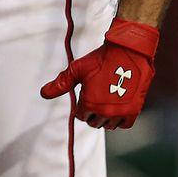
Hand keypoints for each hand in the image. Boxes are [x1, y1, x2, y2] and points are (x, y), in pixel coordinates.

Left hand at [40, 18, 158, 129]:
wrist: (128, 50)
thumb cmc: (102, 58)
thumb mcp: (77, 69)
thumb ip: (60, 84)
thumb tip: (43, 93)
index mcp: (89, 104)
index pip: (81, 115)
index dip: (82, 105)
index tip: (87, 95)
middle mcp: (104, 112)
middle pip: (95, 122)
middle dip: (93, 113)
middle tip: (96, 98)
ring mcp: (120, 112)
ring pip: (109, 125)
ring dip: (106, 117)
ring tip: (107, 102)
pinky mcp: (134, 110)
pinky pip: (124, 124)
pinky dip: (120, 119)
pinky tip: (118, 107)